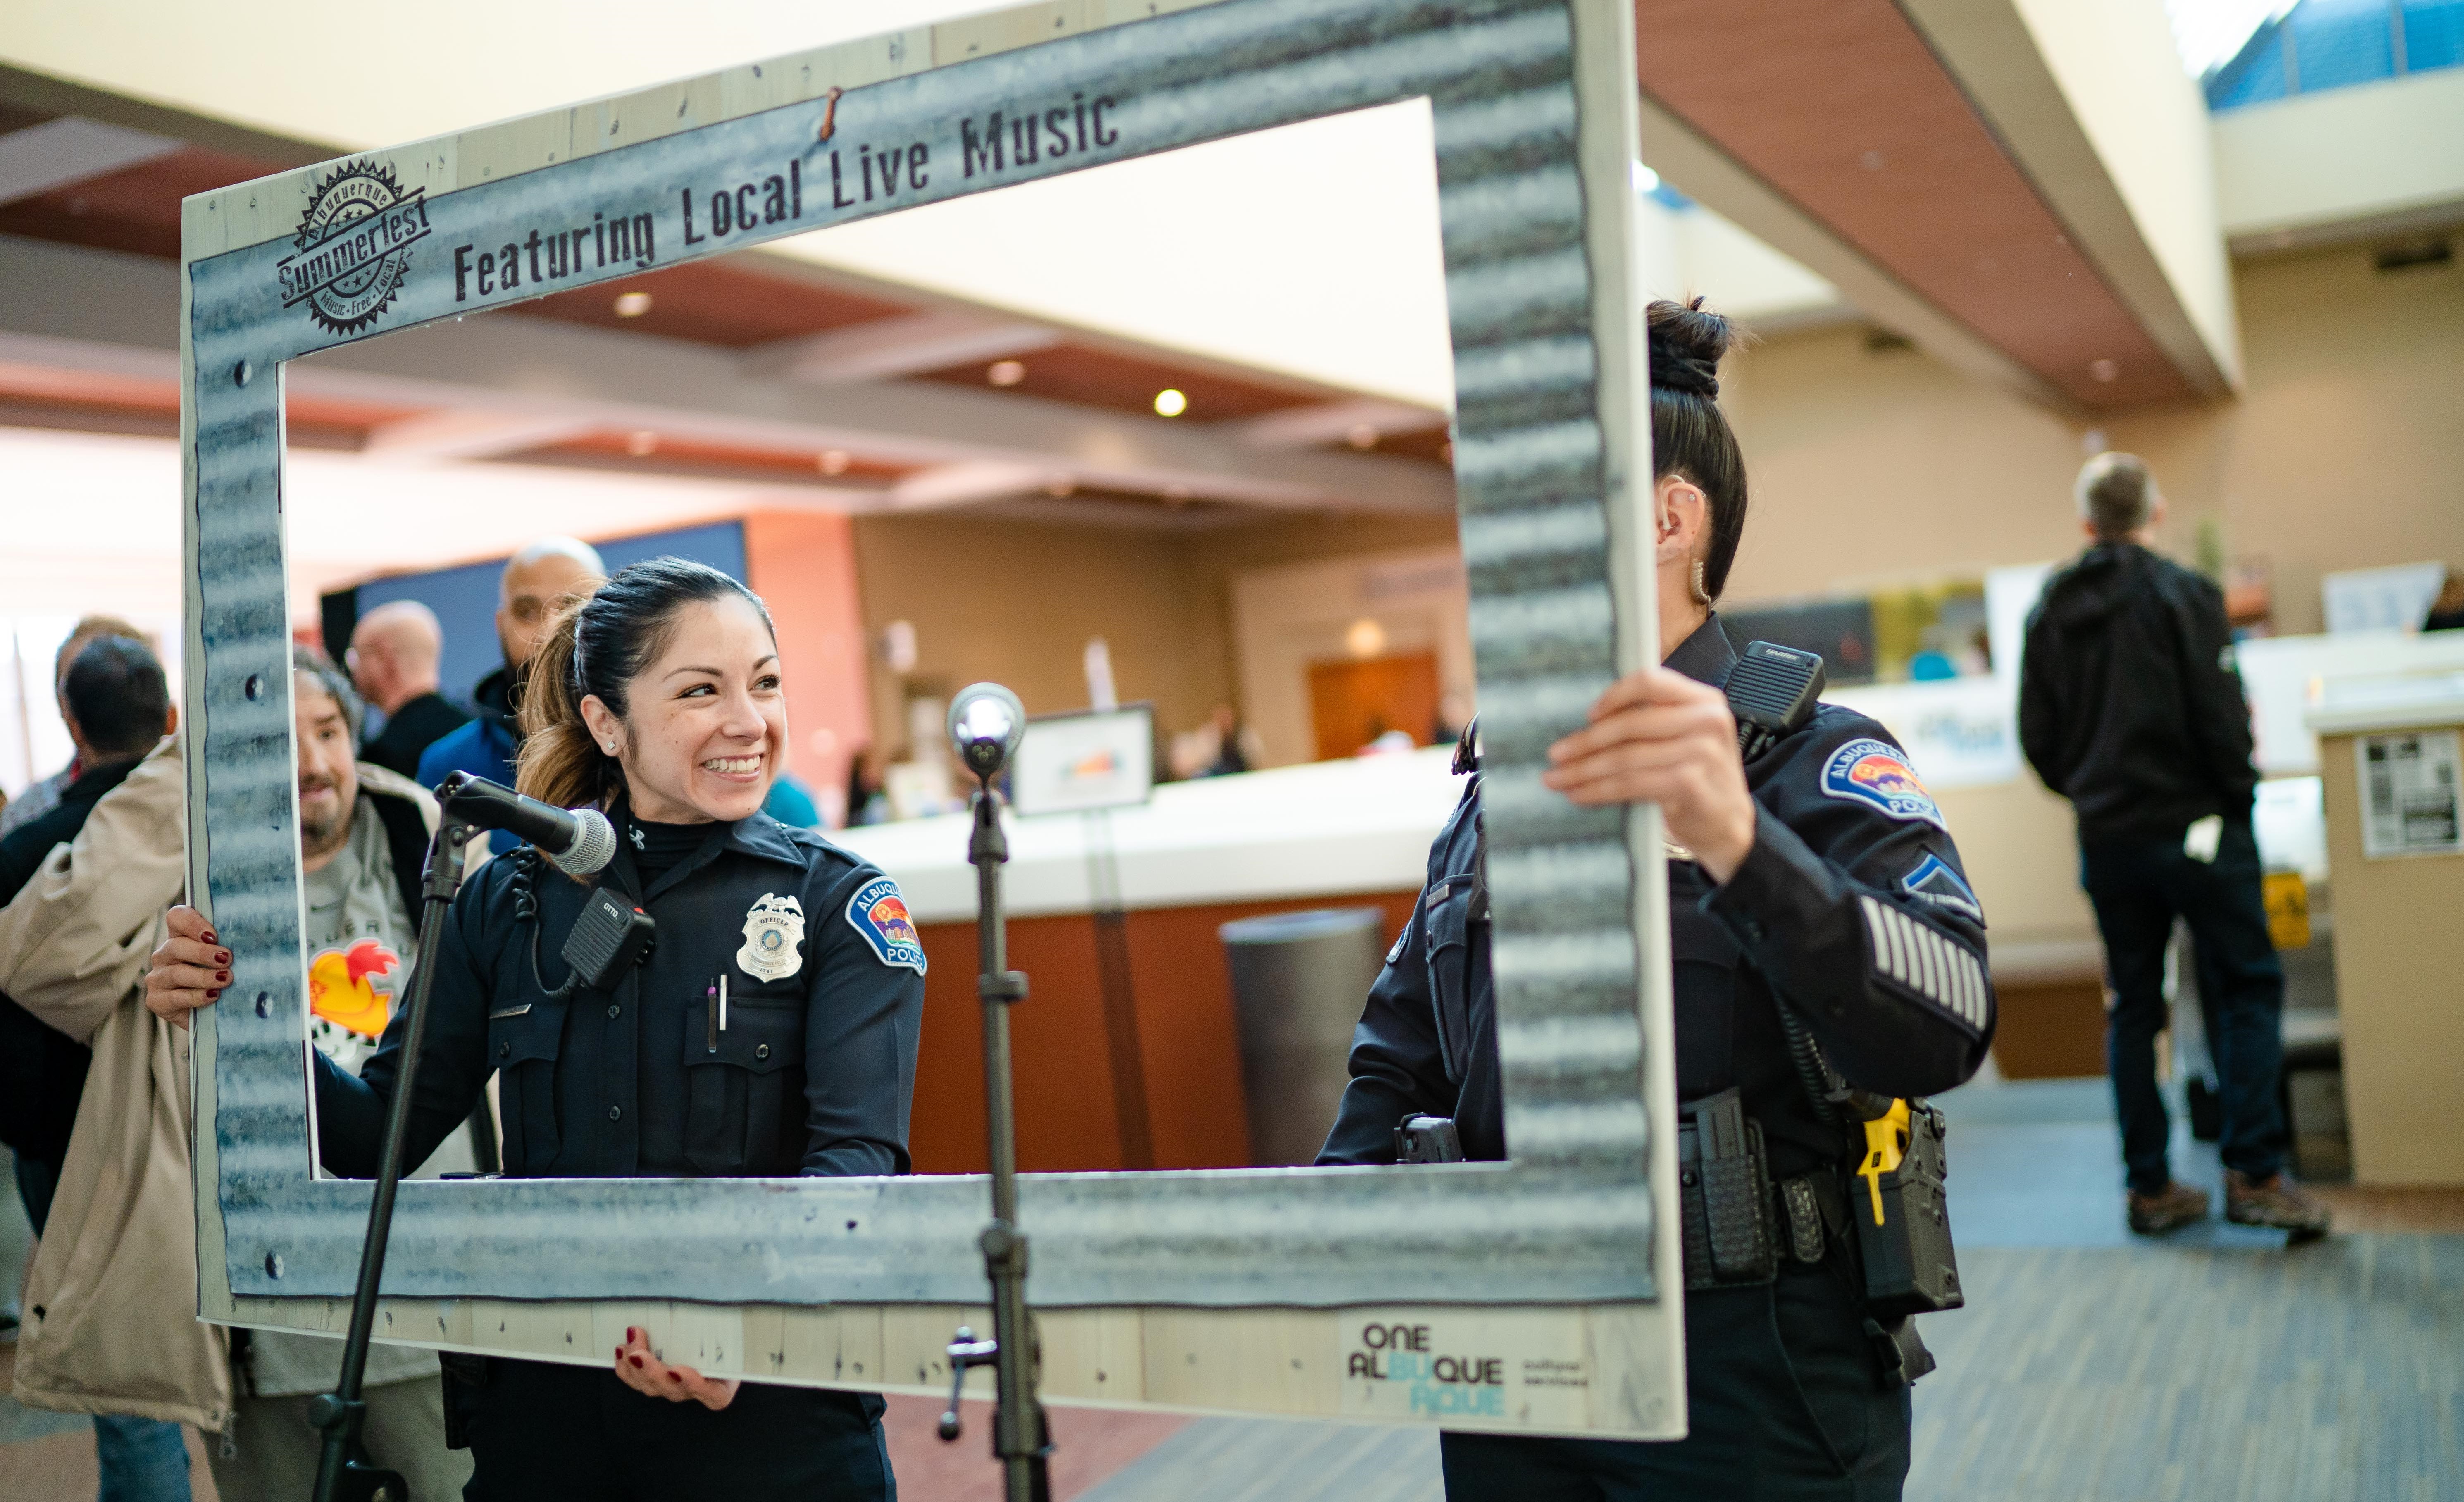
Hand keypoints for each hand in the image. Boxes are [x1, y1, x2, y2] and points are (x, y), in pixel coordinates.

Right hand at [146, 905, 230, 1029]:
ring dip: (203, 976)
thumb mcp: (228, 960)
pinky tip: (213, 996)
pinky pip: (175, 997)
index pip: (176, 917)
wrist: (212, 1015)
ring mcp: (158, 977)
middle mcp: (165, 955)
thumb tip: (256, 938)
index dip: (192, 923)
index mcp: (180, 937)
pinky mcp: (156, 1000)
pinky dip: (196, 997)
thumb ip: (231, 946)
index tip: (214, 936)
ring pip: (176, 973)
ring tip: (225, 979)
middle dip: (202, 952)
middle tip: (226, 958)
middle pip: (176, 945)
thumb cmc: (223, 980)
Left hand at [613, 1326, 738, 1409]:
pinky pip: (638, 1382)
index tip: (677, 1370)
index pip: (711, 1393)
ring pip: (651, 1386)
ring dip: (635, 1367)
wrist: (723, 1343)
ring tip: (629, 1343)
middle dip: (652, 1372)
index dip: (692, 1384)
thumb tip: (715, 1294)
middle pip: (672, 1390)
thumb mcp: (733, 1334)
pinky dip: (627, 1369)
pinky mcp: (658, 1382)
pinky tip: (622, 1351)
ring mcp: (675, 1389)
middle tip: (639, 1355)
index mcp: (721, 1387)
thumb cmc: (730, 1339)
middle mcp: (696, 1391)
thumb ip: (727, 1323)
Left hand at [1541, 667, 1757, 882]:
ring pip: (1625, 756)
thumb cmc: (1701, 780)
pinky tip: (1579, 795)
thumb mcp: (1689, 738)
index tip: (1587, 715)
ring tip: (1556, 778)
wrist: (1731, 827)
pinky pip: (1630, 783)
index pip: (1650, 682)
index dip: (1613, 697)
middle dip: (1586, 741)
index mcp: (1704, 700)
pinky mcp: (1689, 783)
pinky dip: (1599, 790)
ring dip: (1584, 770)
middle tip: (1556, 754)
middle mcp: (1706, 720)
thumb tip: (1591, 720)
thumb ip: (1657, 721)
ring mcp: (1700, 752)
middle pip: (1630, 723)